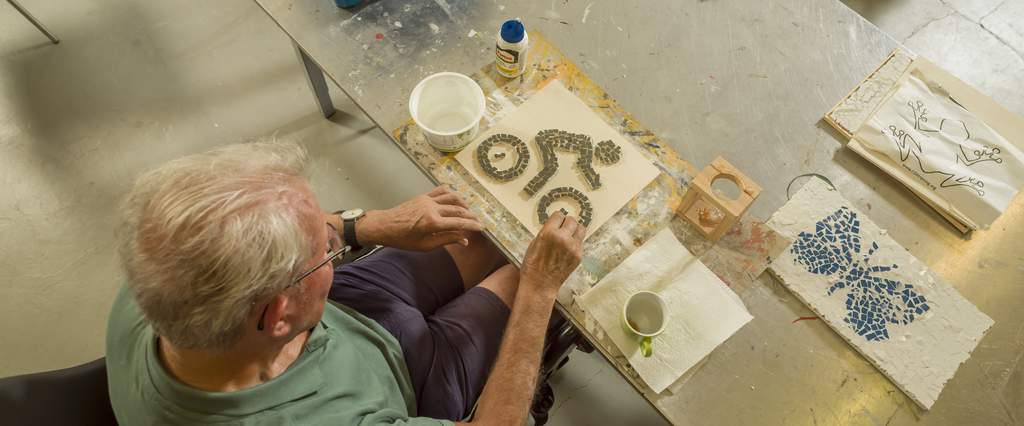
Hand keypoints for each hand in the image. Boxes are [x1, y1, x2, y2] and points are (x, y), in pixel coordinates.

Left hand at [357, 186, 482, 250]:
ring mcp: (427, 200)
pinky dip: (451, 194)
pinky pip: (441, 191)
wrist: (384, 226)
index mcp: (432, 223)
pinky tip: (456, 199)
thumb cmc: (402, 239)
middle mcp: (432, 209)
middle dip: (470, 216)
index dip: (472, 225)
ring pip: (452, 198)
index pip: (459, 223)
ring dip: (463, 204)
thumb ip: (446, 240)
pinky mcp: (423, 196)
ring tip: (469, 211)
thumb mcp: (425, 246)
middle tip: (478, 221)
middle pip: (458, 210)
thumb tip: (464, 240)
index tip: (481, 228)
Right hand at [520, 211, 584, 295]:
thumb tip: (555, 225)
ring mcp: (573, 247)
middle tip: (563, 227)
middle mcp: (563, 238)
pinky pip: (580, 242)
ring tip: (569, 235)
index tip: (556, 221)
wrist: (540, 283)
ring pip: (581, 229)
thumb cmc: (533, 264)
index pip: (559, 214)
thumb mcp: (535, 243)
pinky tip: (567, 248)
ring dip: (575, 230)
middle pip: (572, 220)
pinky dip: (575, 243)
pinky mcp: (578, 256)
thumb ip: (547, 232)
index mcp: (548, 233)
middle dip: (567, 222)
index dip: (557, 218)